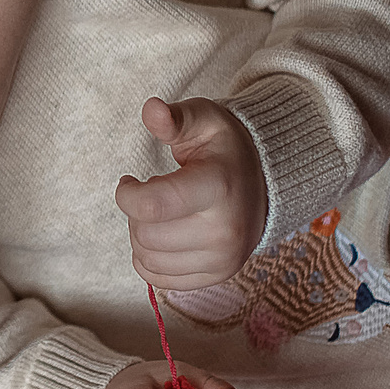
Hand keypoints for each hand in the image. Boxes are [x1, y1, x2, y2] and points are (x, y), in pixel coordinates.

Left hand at [114, 98, 267, 289]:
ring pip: (147, 259)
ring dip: (140, 235)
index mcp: (219, 188)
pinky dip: (149, 259)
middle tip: (149, 195)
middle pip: (145, 234)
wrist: (262, 184)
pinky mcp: (217, 276)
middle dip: (134, 212)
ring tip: (159, 214)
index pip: (153, 205)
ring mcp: (223, 259)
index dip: (127, 194)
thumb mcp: (203, 121)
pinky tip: (162, 235)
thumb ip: (174, 117)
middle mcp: (225, 230)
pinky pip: (159, 279)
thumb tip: (152, 109)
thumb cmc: (223, 149)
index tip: (129, 181)